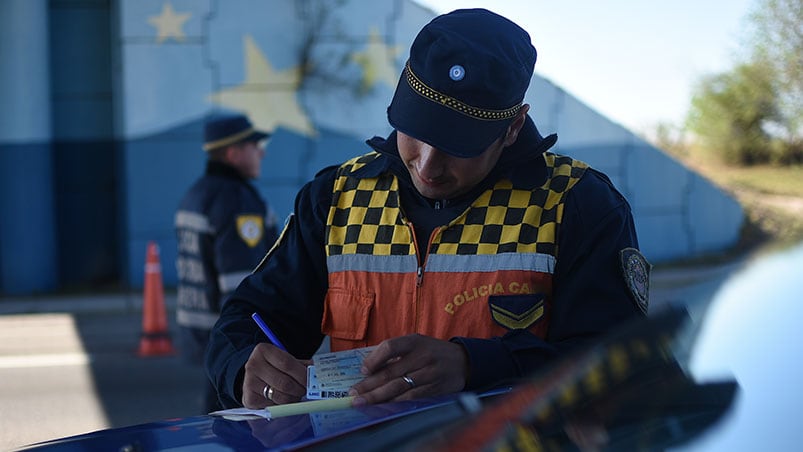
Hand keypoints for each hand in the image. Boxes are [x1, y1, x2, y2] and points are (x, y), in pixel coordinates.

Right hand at [242, 343, 309, 407]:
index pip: (287, 363)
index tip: (312, 381)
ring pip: (280, 396)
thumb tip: (319, 372)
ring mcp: (249, 382)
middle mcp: (253, 365)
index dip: (302, 374)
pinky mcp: (249, 398)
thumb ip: (301, 365)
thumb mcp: (285, 360)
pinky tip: (283, 399)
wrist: (253, 377)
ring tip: (296, 394)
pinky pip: (273, 406)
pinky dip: (282, 405)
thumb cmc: (273, 367)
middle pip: (285, 383)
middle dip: (300, 389)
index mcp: (263, 350)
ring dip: (293, 399)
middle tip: (305, 390)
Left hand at [348, 334, 467, 405]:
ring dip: (378, 397)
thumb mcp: (417, 343)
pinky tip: (384, 407)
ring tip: (362, 402)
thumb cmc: (432, 352)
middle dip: (369, 385)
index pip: (390, 347)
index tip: (362, 370)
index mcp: (415, 341)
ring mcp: (430, 373)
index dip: (374, 359)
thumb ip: (396, 353)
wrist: (464, 362)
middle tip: (353, 394)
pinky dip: (396, 403)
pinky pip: (412, 398)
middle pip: (391, 371)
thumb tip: (368, 368)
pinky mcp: (435, 389)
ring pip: (399, 387)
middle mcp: (422, 356)